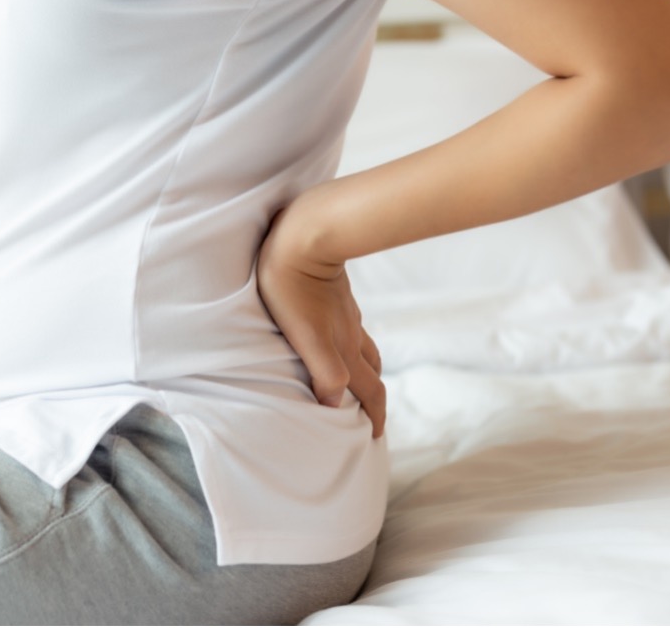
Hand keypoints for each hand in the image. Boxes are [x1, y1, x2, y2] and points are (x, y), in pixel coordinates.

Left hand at [256, 205, 385, 437]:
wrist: (306, 234)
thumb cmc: (292, 286)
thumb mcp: (305, 336)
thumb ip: (323, 371)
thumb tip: (334, 405)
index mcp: (344, 348)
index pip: (369, 390)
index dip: (375, 415)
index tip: (376, 436)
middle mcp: (351, 333)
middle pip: (373, 371)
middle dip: (376, 398)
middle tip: (374, 416)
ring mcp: (346, 313)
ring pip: (365, 348)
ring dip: (367, 371)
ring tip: (360, 382)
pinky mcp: (337, 294)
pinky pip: (352, 328)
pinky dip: (352, 345)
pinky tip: (339, 337)